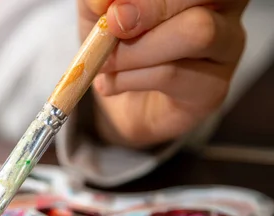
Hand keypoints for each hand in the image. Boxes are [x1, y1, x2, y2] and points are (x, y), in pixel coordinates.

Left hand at [78, 0, 247, 147]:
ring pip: (196, 32)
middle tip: (111, 26)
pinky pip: (173, 74)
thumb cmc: (118, 44)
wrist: (119, 95)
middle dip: (150, 8)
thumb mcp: (98, 13)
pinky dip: (130, 79)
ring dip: (135, 50)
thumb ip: (100, 0)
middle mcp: (226, 6)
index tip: (112, 6)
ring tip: (105, 63)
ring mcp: (227, 46)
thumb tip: (102, 1)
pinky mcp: (214, 87)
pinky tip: (111, 84)